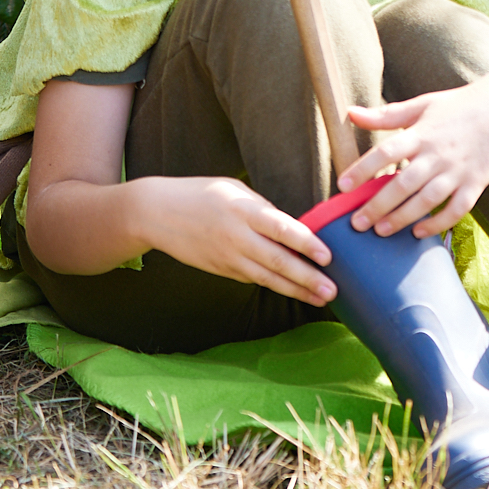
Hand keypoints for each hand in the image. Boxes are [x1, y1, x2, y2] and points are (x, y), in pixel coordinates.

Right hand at [134, 176, 334, 304]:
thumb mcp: (235, 190)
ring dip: (295, 290)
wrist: (156, 214)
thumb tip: (292, 227)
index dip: (306, 244)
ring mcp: (227, 257)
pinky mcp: (221, 270)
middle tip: (333, 290)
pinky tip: (295, 291)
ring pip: (267, 278)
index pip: (281, 229)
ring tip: (321, 298)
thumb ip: (264, 208)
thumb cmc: (200, 194)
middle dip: (307, 278)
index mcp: (243, 210)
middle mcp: (237, 237)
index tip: (328, 256)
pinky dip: (275, 285)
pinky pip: (252, 278)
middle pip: (277, 261)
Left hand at [337, 81, 488, 237]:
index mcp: (422, 133)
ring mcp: (459, 170)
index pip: (386, 152)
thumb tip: (351, 113)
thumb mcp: (423, 104)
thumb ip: (386, 115)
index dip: (363, 169)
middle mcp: (438, 153)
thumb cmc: (460, 105)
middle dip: (377, 206)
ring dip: (402, 218)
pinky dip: (437, 223)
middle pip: (403, 184)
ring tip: (381, 231)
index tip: (343, 186)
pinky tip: (419, 232)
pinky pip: (456, 209)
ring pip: (427, 200)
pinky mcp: (477, 183)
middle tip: (356, 224)